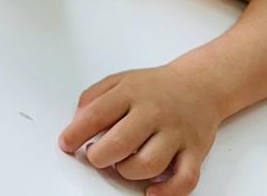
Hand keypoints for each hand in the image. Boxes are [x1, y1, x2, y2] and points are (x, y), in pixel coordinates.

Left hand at [59, 64, 223, 195]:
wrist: (199, 85)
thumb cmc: (154, 88)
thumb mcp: (119, 81)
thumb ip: (93, 97)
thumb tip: (76, 122)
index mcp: (131, 93)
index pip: (96, 114)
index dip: (76, 133)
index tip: (66, 144)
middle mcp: (153, 112)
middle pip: (120, 142)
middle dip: (99, 156)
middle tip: (95, 156)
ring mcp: (175, 133)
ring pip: (148, 164)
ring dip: (127, 172)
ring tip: (121, 165)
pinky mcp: (195, 152)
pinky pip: (184, 179)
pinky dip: (167, 192)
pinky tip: (151, 191)